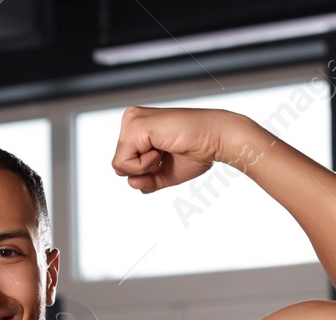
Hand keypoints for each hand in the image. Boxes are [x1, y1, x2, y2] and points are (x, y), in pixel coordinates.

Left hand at [111, 105, 252, 193]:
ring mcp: (132, 120)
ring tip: (165, 148)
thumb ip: (145, 181)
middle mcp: (131, 119)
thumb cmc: (195, 152)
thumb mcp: (164, 174)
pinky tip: (162, 148)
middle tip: (166, 152)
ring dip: (145, 167)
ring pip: (119, 165)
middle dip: (144, 170)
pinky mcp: (135, 127)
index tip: (166, 154)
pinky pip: (124, 163)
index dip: (145, 171)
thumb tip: (130, 183)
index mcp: (137, 127)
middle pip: (119, 165)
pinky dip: (145, 165)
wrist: (215, 139)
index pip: (124, 163)